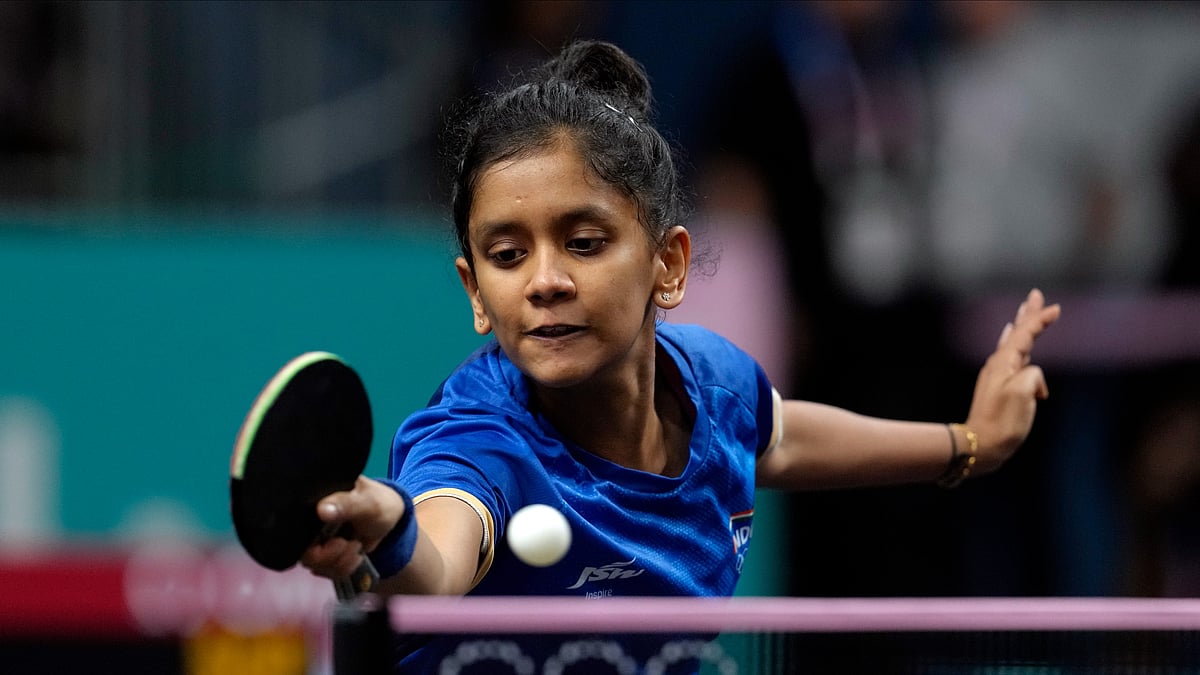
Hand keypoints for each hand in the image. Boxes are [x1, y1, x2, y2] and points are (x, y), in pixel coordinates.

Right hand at [300, 476, 406, 579]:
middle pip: (301, 549)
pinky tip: (355, 556)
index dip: (310, 539)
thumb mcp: (367, 502)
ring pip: (313, 563)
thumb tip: (322, 510)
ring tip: (355, 547)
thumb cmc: (378, 503)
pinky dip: (342, 568)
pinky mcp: (322, 552)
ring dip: (338, 562)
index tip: (337, 541)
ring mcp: (314, 537)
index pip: (294, 522)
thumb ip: (347, 505)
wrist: (389, 519)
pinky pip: (324, 570)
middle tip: (349, 545)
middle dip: (328, 555)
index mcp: (314, 498)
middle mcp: (308, 518)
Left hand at [965, 288, 1061, 472]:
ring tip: (1023, 313)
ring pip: (1013, 344)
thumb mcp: (1022, 394)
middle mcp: (998, 365)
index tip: (1057, 308)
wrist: (982, 445)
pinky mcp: (999, 388)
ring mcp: (997, 376)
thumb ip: (1033, 375)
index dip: (1040, 320)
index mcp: (1004, 363)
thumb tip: (1035, 379)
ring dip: (1021, 328)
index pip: (1025, 334)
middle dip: (1028, 314)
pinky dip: (1017, 348)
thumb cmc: (1003, 422)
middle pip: (1017, 333)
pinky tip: (1017, 350)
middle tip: (1035, 295)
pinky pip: (1011, 359)